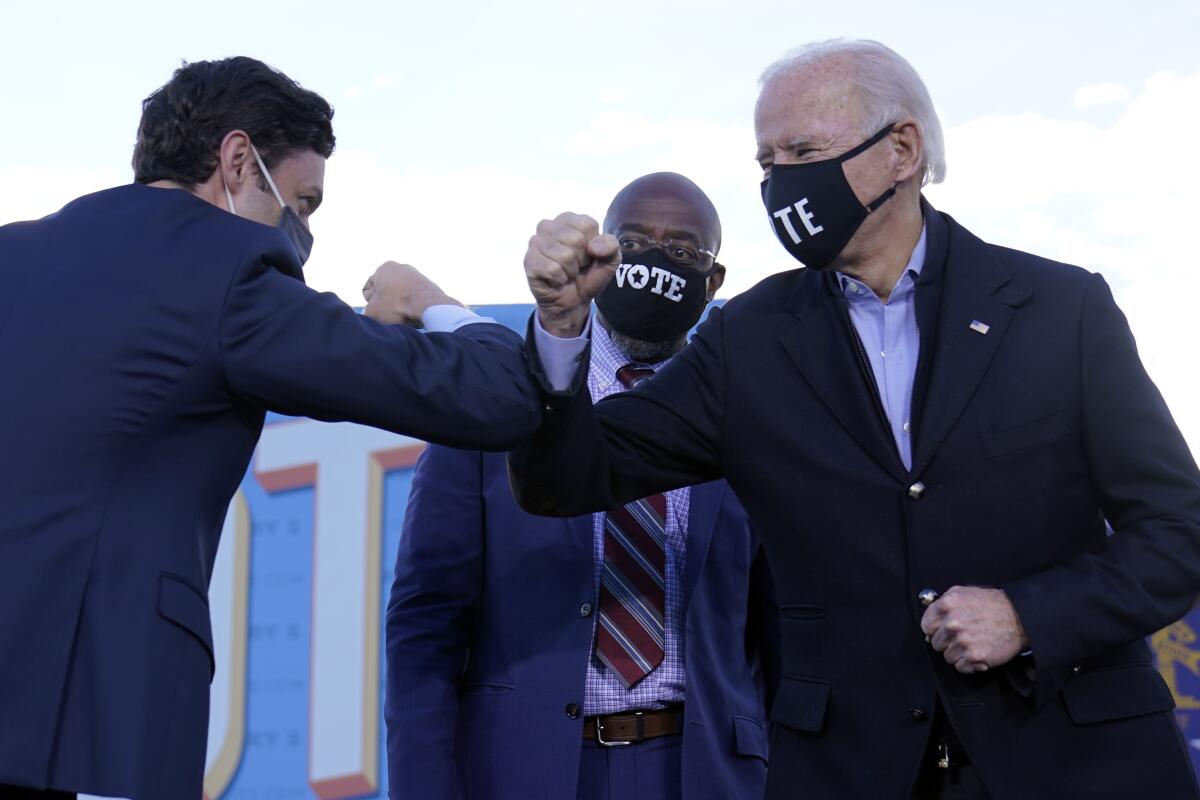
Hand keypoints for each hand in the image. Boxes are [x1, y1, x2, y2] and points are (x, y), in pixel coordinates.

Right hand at [363, 261, 459, 326]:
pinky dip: (412, 308)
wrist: (429, 306)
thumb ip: (366, 312)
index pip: (368, 290)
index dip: (370, 303)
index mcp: (384, 268)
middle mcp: (401, 268)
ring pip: (400, 298)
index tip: (380, 308)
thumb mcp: (372, 311)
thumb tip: (372, 316)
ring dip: (399, 308)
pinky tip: (415, 315)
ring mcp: (417, 276)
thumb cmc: (396, 306)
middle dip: (386, 305)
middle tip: (391, 314)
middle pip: (385, 293)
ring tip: (404, 316)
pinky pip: (414, 301)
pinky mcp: (429, 287)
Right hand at [524, 212, 619, 337]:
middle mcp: (549, 226)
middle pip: (576, 240)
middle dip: (581, 260)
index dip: (593, 246)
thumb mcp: (610, 260)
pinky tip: (556, 279)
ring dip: (570, 271)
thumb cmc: (589, 275)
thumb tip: (593, 247)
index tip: (588, 254)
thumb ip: (611, 246)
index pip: (587, 225)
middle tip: (576, 266)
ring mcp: (536, 242)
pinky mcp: (529, 260)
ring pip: (564, 256)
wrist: (573, 301)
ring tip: (566, 272)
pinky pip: (552, 269)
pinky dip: (560, 279)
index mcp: (569, 219)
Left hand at [920, 586, 1027, 673]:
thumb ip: (942, 604)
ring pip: (947, 656)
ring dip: (958, 653)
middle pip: (936, 643)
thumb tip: (929, 622)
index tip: (943, 630)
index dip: (935, 629)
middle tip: (963, 635)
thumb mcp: (963, 593)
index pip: (926, 626)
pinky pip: (960, 667)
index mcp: (947, 605)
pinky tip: (977, 652)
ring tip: (973, 643)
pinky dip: (968, 663)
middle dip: (947, 641)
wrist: (1019, 618)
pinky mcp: (974, 657)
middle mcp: (952, 623)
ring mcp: (963, 641)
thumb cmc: (991, 605)